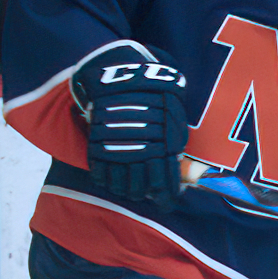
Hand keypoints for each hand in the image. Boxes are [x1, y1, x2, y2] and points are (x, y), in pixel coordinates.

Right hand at [72, 50, 189, 209]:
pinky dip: (105, 180)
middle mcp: (141, 152)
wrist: (121, 75)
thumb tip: (180, 165)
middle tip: (144, 196)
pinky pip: (100, 172)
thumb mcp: (174, 115)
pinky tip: (110, 182)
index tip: (166, 203)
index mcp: (165, 146)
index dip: (165, 196)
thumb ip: (175, 141)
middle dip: (143, 194)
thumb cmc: (154, 91)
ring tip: (128, 192)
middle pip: (141, 186)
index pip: (165, 181)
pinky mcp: (97, 145)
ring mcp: (118, 150)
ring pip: (120, 183)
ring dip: (125, 190)